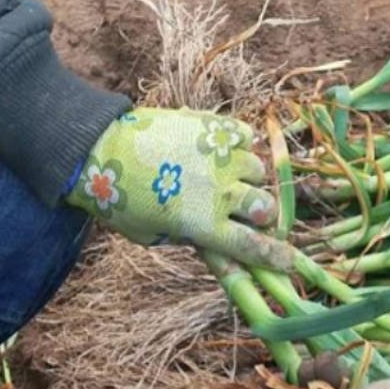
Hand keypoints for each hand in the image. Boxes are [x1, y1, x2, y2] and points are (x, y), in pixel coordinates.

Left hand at [67, 108, 295, 270]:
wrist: (100, 149)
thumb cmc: (121, 202)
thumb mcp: (154, 236)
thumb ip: (190, 240)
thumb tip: (217, 246)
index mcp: (206, 225)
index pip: (253, 247)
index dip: (275, 256)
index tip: (289, 261)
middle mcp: (221, 191)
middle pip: (265, 207)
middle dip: (262, 213)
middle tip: (250, 212)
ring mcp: (220, 156)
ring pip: (258, 169)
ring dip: (248, 177)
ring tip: (227, 176)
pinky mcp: (212, 127)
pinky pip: (245, 135)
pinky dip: (240, 144)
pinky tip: (224, 149)